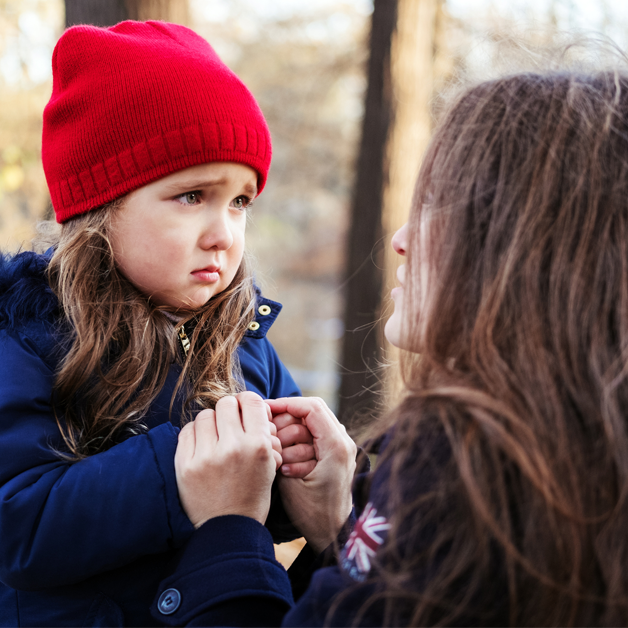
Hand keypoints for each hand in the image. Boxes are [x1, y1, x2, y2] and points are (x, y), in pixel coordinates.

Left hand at [175, 391, 281, 527]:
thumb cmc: (252, 494)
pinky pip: (187, 431)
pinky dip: (194, 434)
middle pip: (226, 403)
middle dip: (229, 411)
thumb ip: (263, 433)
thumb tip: (250, 405)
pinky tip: (201, 446)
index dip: (247, 402)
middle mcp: (233, 447)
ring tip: (214, 438)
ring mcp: (206, 456)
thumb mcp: (269, 463)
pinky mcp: (185, 465)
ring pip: (205, 415)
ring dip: (211, 422)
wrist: (228, 529)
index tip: (244, 410)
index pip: (251, 401)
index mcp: (258, 446)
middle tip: (229, 424)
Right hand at [267, 397, 356, 552]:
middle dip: (286, 420)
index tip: (264, 410)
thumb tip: (267, 428)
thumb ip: (281, 451)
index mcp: (336, 445)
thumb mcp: (289, 482)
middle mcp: (343, 441)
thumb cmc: (312, 513)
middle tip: (268, 435)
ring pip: (311, 423)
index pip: (310, 407)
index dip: (285, 404)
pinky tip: (285, 458)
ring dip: (291, 433)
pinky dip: (298, 442)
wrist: (333, 535)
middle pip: (311, 411)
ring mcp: (341, 446)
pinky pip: (315, 436)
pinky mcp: (336, 453)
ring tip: (278, 453)